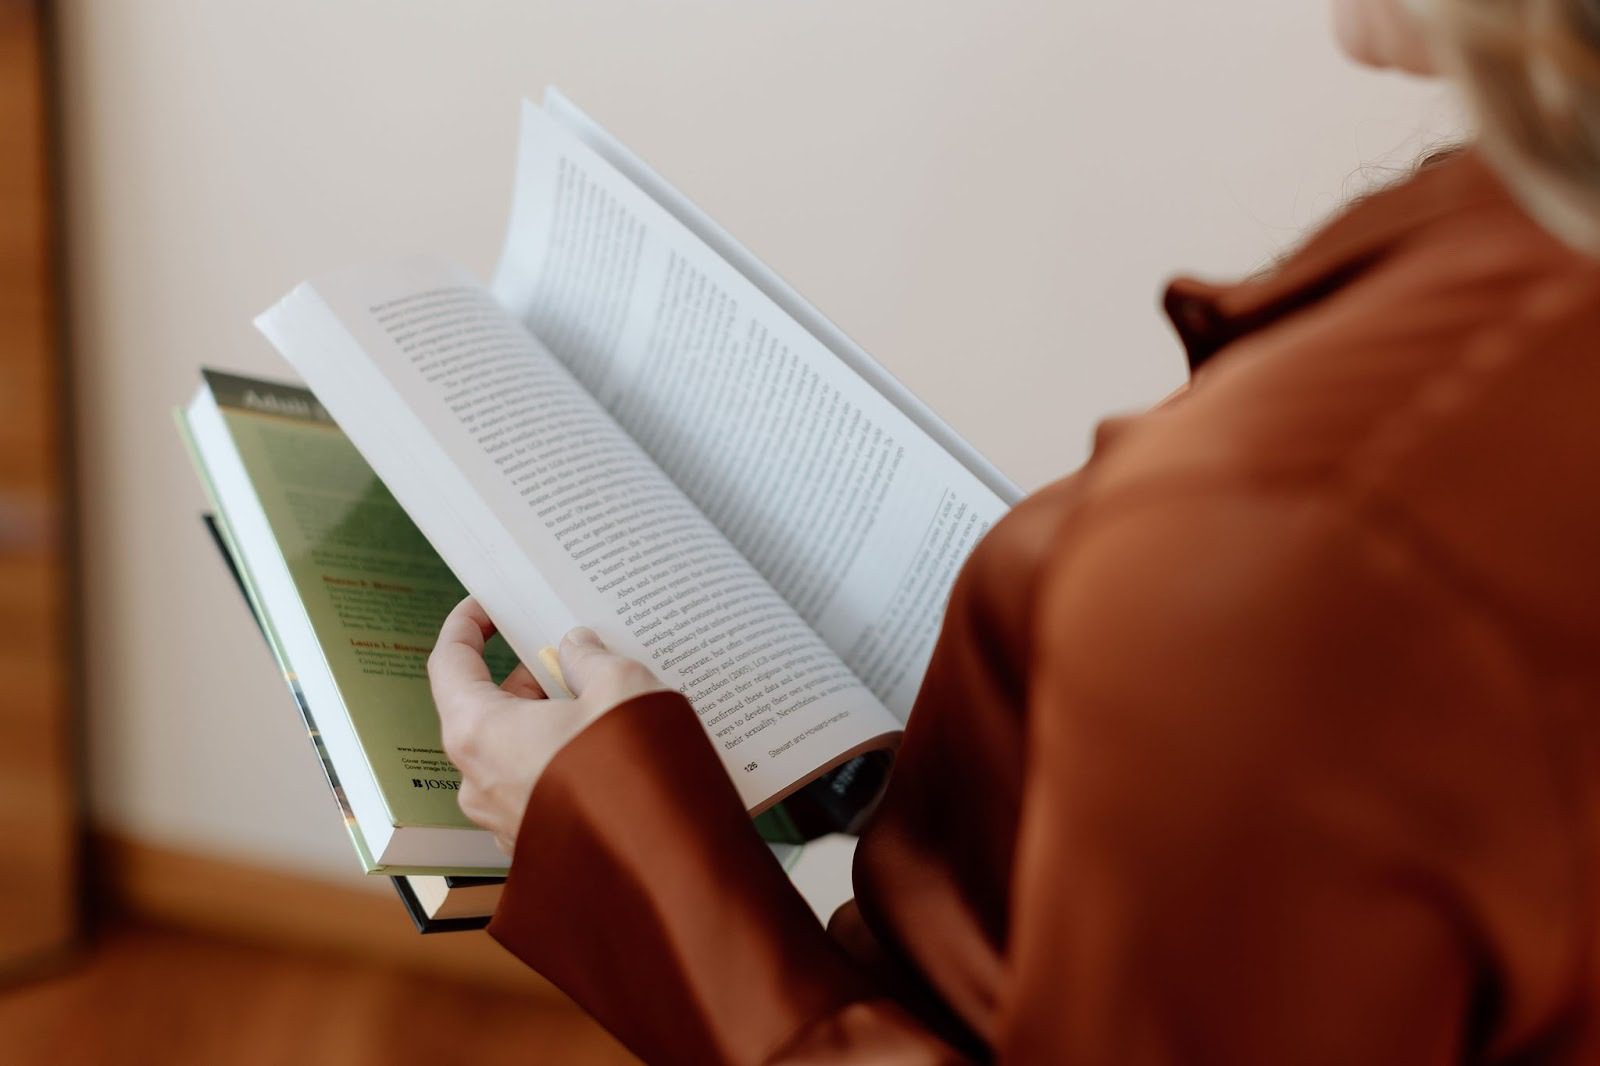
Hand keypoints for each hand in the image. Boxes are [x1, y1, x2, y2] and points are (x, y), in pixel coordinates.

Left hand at [427, 597, 669, 854]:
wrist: (659, 871)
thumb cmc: (630, 777)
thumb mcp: (619, 688)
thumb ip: (589, 658)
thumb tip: (575, 647)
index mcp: (479, 732)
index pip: (449, 663)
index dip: (465, 625)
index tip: (486, 606)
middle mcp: (477, 779)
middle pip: (486, 707)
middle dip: (527, 675)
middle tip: (569, 654)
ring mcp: (500, 818)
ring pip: (512, 748)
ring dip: (547, 719)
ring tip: (600, 700)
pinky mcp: (531, 844)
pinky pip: (534, 785)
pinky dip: (560, 758)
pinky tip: (606, 748)